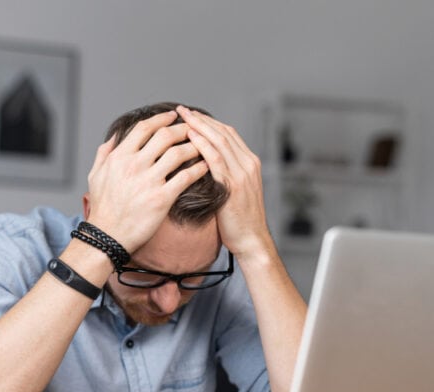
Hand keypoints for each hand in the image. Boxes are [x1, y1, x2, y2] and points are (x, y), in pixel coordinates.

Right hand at [85, 110, 208, 252]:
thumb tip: (113, 136)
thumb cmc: (102, 208)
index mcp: (119, 157)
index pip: (144, 128)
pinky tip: (205, 167)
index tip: (173, 116)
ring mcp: (148, 181)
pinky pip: (186, 177)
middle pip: (165, 136)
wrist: (107, 236)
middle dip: (183, 129)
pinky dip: (198, 169)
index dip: (161, 119)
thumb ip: (104, 153)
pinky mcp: (161, 198)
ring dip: (194, 146)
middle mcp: (134, 165)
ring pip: (179, 153)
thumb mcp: (96, 175)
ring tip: (203, 146)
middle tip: (193, 128)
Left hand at [176, 105, 272, 259]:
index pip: (228, 133)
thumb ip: (223, 174)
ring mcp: (242, 174)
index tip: (190, 115)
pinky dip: (203, 146)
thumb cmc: (238, 220)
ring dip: (199, 127)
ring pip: (220, 141)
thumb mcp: (233, 191)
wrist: (251, 240)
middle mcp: (248, 164)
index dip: (208, 122)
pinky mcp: (233, 186)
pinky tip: (190, 138)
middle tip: (182, 110)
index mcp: (249, 163)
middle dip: (201, 119)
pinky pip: (216, 160)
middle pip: (223, 132)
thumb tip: (202, 164)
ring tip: (182, 118)